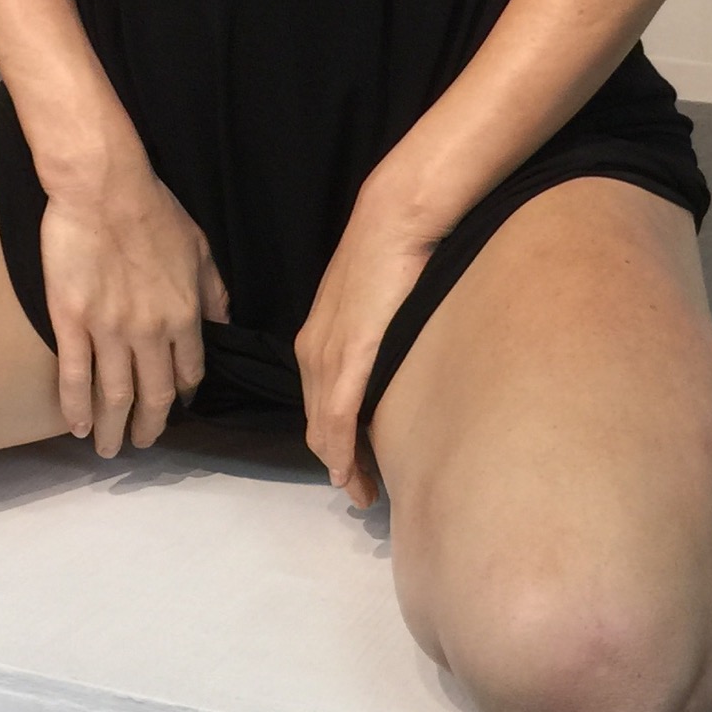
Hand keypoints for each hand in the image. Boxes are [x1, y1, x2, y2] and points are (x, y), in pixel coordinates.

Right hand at [40, 161, 228, 457]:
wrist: (105, 189)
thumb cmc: (154, 210)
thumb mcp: (200, 248)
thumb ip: (212, 291)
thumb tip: (223, 322)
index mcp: (185, 315)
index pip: (189, 372)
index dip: (182, 397)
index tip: (173, 408)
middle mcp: (151, 332)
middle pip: (154, 394)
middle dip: (149, 427)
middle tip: (141, 444)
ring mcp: (110, 330)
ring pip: (114, 394)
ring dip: (113, 428)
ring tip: (108, 449)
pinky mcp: (72, 321)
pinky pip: (75, 374)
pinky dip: (76, 406)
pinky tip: (77, 427)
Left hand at [294, 187, 440, 507]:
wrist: (397, 218)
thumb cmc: (395, 251)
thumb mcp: (377, 301)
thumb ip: (376, 332)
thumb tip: (395, 357)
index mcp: (319, 339)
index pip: (320, 404)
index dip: (335, 440)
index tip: (354, 466)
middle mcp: (314, 352)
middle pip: (319, 424)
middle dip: (339, 462)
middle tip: (363, 492)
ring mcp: (328, 356)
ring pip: (326, 428)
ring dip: (344, 465)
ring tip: (364, 493)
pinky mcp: (349, 358)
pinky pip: (338, 418)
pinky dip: (343, 451)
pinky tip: (351, 474)